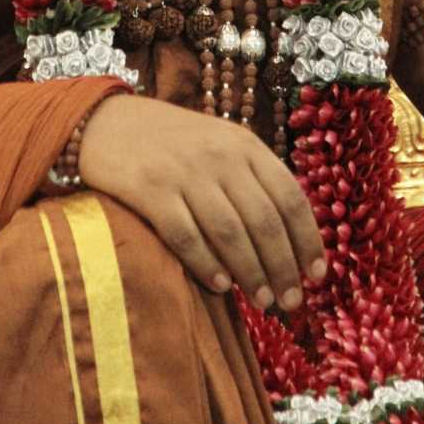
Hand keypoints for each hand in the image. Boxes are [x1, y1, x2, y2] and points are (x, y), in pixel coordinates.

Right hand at [78, 93, 325, 310]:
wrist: (105, 121)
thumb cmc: (171, 142)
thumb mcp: (219, 144)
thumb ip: (251, 179)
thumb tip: (289, 240)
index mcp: (244, 144)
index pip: (289, 196)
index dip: (308, 239)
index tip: (317, 274)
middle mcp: (219, 155)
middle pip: (264, 221)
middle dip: (283, 267)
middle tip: (291, 303)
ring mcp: (184, 172)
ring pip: (230, 233)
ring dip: (252, 274)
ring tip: (263, 303)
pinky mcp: (150, 189)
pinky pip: (186, 236)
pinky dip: (207, 265)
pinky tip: (221, 286)